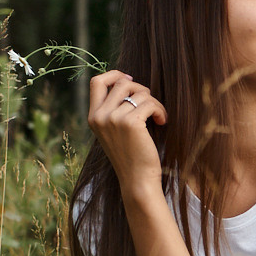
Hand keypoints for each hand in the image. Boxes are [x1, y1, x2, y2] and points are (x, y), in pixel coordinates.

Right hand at [86, 69, 166, 189]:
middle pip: (122, 82)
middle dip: (140, 89)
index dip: (114, 75)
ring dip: (153, 102)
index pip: (96, 82)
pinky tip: (162, 122)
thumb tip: (126, 80)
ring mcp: (113, 119)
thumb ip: (113, 109)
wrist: (137, 180)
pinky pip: (150, 103)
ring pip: (139, 92)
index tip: (130, 79)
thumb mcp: (114, 130)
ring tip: (157, 116)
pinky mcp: (131, 123)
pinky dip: (160, 110)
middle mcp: (99, 116)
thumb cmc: (130, 155)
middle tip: (149, 105)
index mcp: (93, 117)